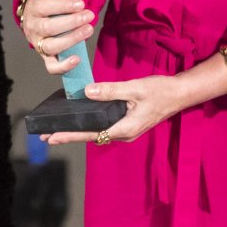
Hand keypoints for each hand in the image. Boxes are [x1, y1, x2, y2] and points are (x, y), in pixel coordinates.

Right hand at [21, 0, 94, 73]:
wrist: (34, 16)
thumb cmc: (49, 3)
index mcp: (34, 8)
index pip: (45, 7)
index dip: (63, 5)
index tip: (81, 3)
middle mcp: (33, 27)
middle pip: (49, 27)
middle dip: (71, 22)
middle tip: (89, 16)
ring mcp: (38, 44)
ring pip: (52, 46)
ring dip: (72, 39)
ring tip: (89, 30)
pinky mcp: (44, 57)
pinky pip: (51, 66)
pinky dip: (64, 66)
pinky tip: (77, 59)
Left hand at [44, 74, 183, 145]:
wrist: (180, 93)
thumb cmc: (161, 91)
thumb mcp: (134, 88)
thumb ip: (110, 91)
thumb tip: (87, 92)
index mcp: (125, 128)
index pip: (92, 134)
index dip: (71, 135)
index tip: (53, 137)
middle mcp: (124, 134)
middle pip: (92, 136)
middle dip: (69, 136)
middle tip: (47, 137)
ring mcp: (126, 130)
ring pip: (97, 133)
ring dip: (78, 132)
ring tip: (58, 131)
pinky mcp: (127, 124)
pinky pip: (105, 127)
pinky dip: (90, 125)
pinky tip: (80, 120)